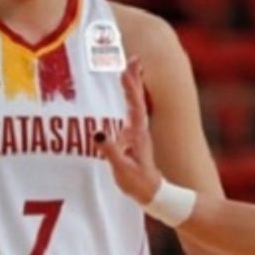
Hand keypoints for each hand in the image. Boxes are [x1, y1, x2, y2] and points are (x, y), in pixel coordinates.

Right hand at [95, 58, 162, 204]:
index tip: (128, 68)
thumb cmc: (139, 183)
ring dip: (132, 87)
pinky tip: (125, 98)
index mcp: (138, 134)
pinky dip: (128, 101)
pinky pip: (129, 114)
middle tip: (133, 58)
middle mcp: (139, 130)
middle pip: (136, 98)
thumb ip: (111, 151)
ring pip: (134, 104)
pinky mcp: (134, 140)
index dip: (130, 86)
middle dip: (133, 78)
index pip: (134, 105)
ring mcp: (138, 134)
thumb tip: (98, 132)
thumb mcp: (123, 169)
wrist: (155, 195)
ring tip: (130, 70)